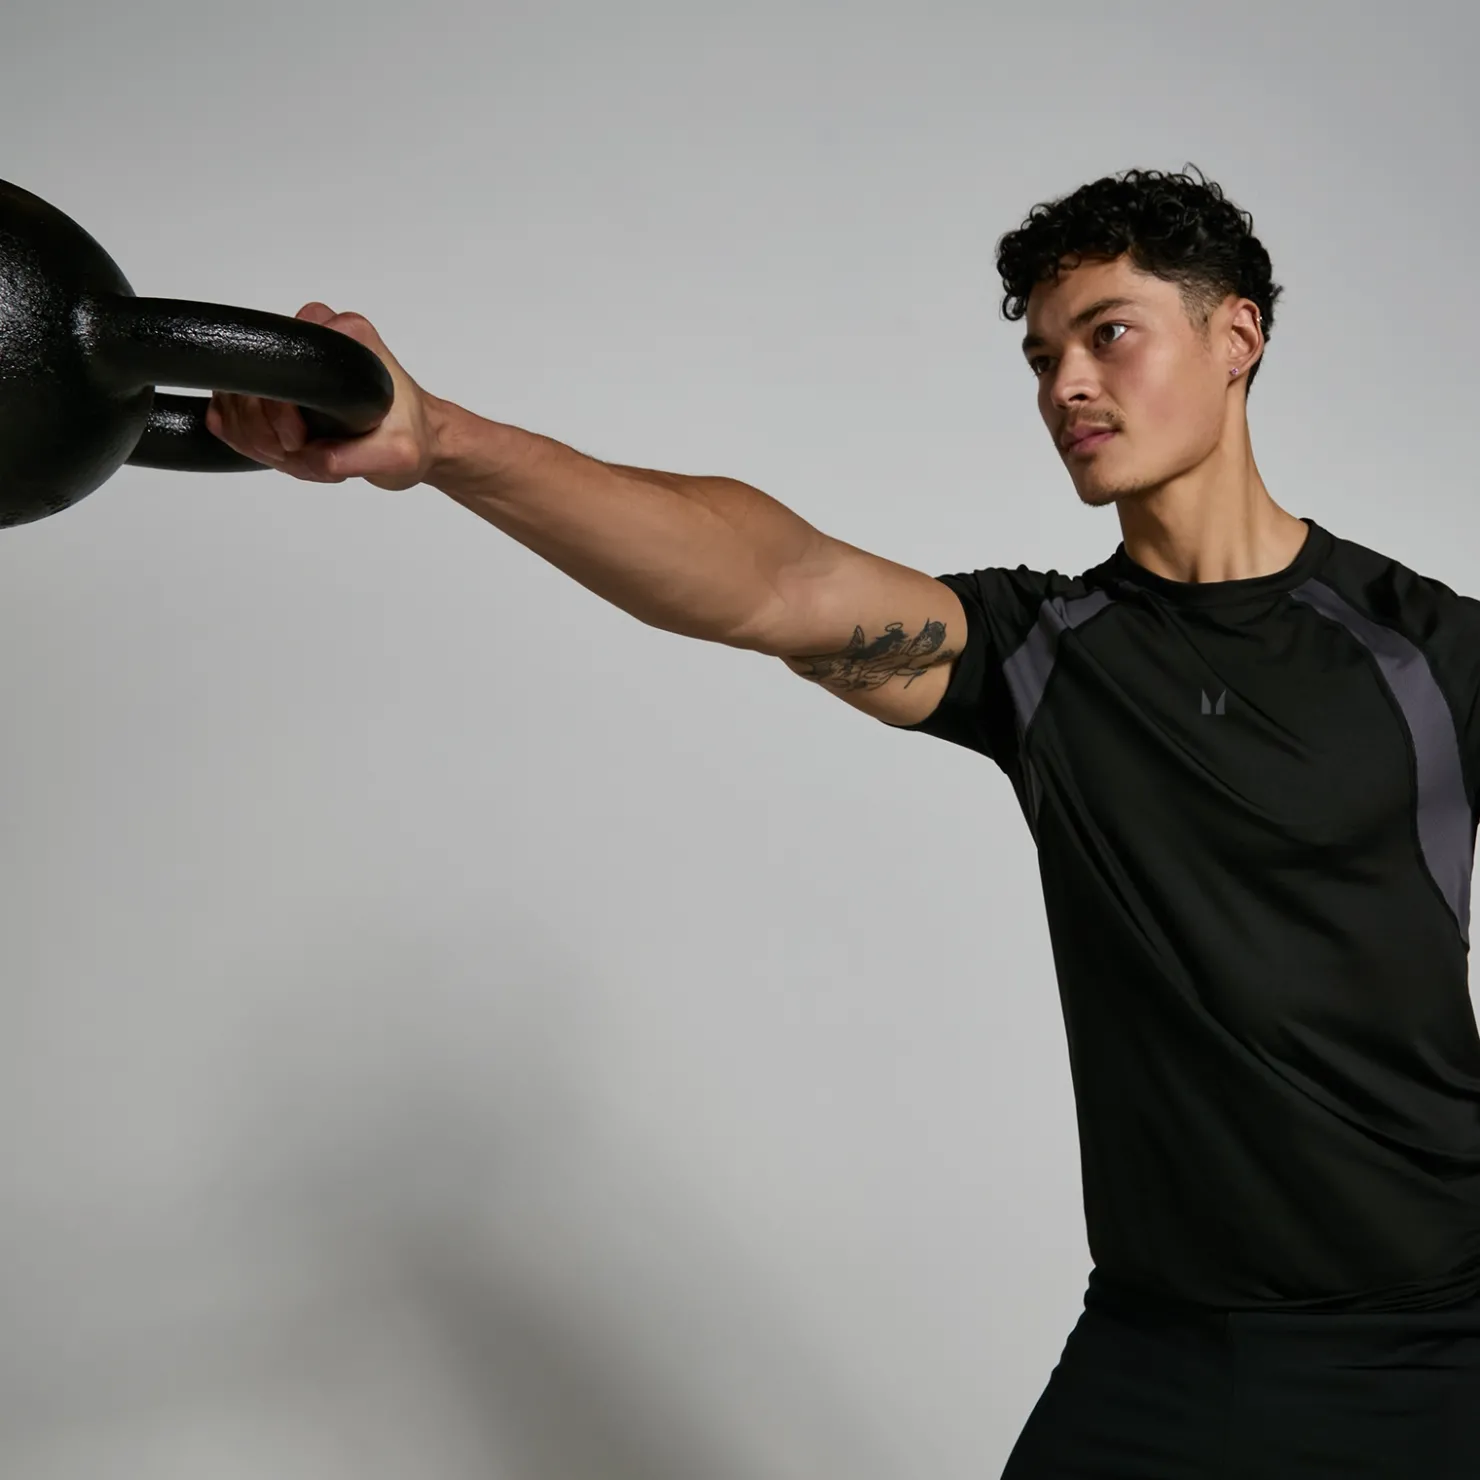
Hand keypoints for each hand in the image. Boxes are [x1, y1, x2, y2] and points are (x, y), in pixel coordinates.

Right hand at [204, 303, 440, 490]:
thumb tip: (308, 457)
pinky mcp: (281, 377)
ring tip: (303, 455)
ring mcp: (294, 354)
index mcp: (348, 336)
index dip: (277, 412)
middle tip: (301, 454)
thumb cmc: (411, 436)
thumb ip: (354, 458)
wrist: (419, 440)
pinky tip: (287, 452)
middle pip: (248, 385)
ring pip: (236, 400)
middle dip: (266, 435)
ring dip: (260, 441)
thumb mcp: (397, 455)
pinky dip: (253, 440)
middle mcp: (317, 332)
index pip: (278, 365)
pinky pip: (237, 408)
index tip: (299, 440)